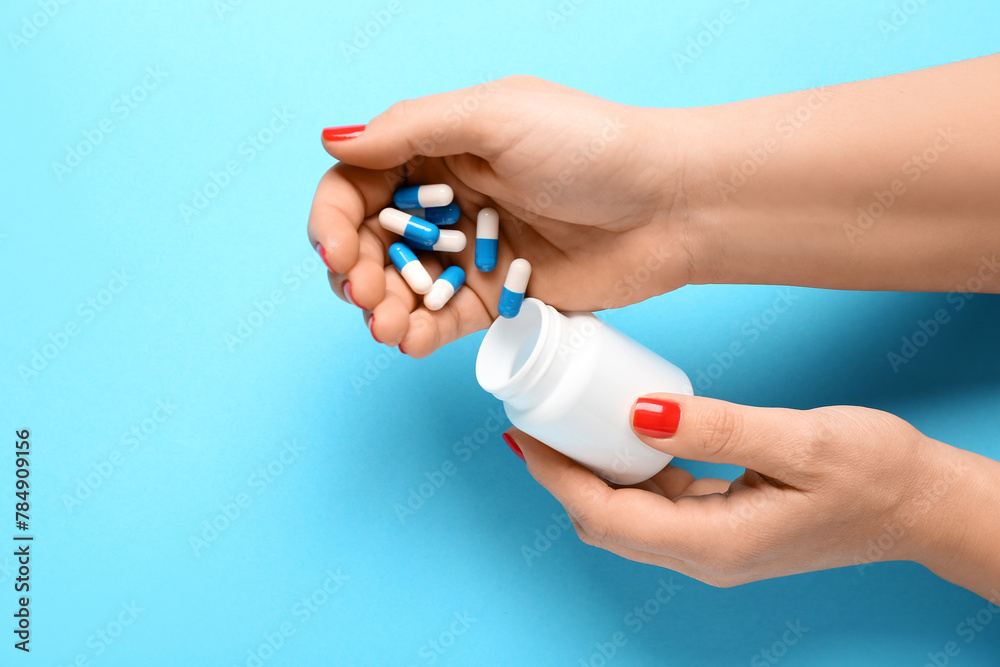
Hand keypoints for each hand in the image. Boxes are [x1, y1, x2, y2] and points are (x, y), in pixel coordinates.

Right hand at [307, 76, 695, 356]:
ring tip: (386, 325)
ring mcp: (471, 251)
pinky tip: (409, 339)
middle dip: (353, 269)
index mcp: (438, 146)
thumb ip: (410, 129)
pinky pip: (443, 319)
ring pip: (401, 285)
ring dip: (380, 307)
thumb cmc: (590, 145)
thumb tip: (332, 142)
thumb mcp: (495, 115)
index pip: (358, 183)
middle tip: (363, 291)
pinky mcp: (499, 296)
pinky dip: (418, 332)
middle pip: (370, 240)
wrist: (671, 204)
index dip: (332, 217)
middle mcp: (447, 198)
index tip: (334, 250)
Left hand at [507, 393, 999, 597]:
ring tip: (566, 420)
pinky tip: (621, 432)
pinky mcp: (721, 525)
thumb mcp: (799, 439)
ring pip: (625, 512)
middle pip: (603, 520)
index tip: (527, 430)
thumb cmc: (875, 474)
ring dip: (589, 471)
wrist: (922, 505)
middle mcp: (704, 554)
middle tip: (537, 417)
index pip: (605, 516)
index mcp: (714, 543)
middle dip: (560, 474)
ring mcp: (711, 544)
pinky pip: (655, 501)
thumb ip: (716, 427)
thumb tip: (637, 412)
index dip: (557, 476)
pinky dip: (627, 469)